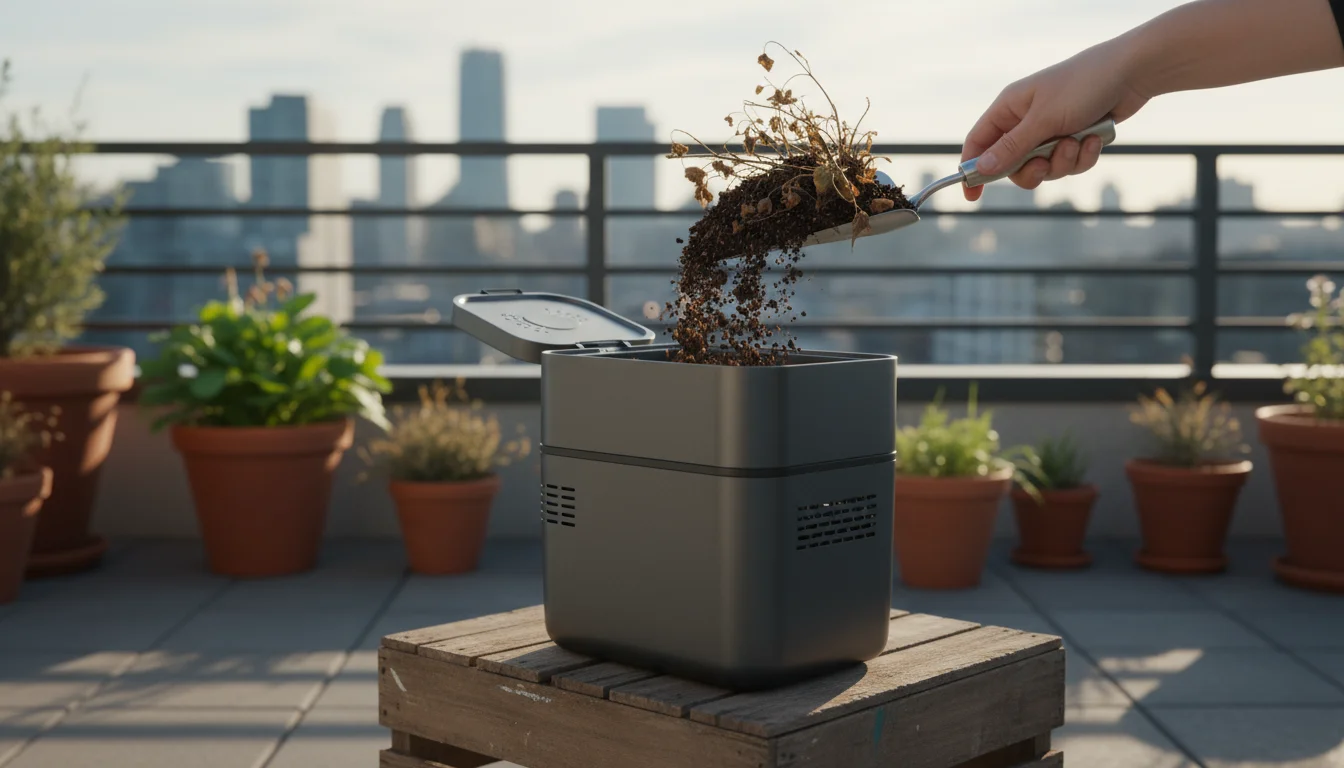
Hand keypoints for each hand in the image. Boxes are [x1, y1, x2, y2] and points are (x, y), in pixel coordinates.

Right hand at [961, 39, 1149, 200]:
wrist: (1133, 72)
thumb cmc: (1083, 85)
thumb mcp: (1043, 119)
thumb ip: (1012, 147)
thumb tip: (982, 168)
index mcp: (1010, 108)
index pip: (979, 142)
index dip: (973, 168)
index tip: (973, 195)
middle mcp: (1027, 121)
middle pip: (1013, 165)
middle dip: (1033, 170)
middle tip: (1045, 164)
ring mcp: (1051, 131)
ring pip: (1045, 168)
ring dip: (1063, 162)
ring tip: (1078, 141)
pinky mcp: (1074, 138)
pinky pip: (1069, 164)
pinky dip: (1083, 156)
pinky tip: (1095, 138)